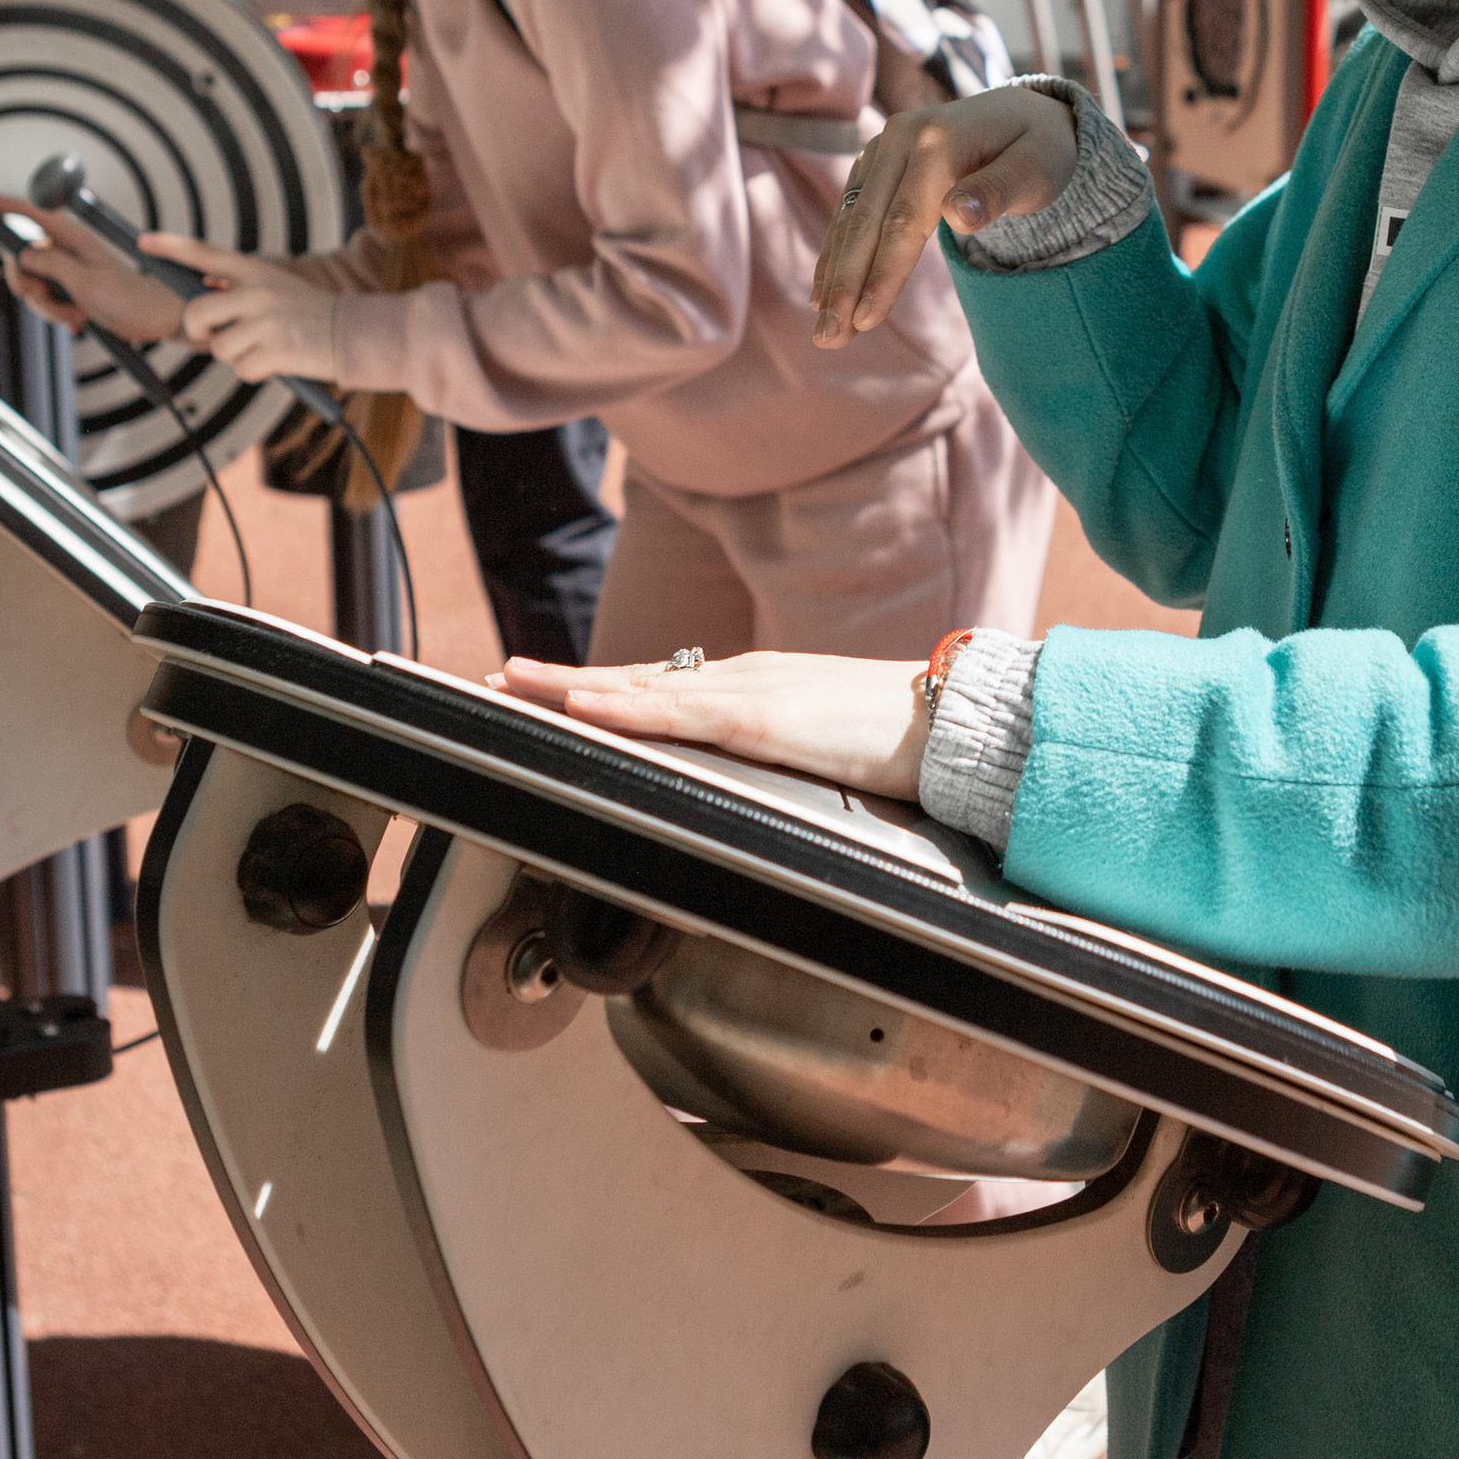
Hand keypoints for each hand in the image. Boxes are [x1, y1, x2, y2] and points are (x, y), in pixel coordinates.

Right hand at [0, 195, 190, 345]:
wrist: (155, 320)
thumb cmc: (130, 299)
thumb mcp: (87, 283)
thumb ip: (52, 265)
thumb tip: (23, 253)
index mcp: (73, 239)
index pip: (31, 213)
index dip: (4, 204)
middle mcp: (67, 250)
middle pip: (21, 259)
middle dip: (29, 287)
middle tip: (46, 301)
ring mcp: (67, 270)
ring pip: (32, 285)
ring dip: (48, 307)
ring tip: (76, 317)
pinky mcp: (70, 290)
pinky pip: (46, 300)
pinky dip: (56, 314)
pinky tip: (78, 322)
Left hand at [143, 235, 340, 386]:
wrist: (359, 334)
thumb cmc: (313, 315)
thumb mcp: (279, 287)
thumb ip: (242, 286)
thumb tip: (205, 282)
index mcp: (258, 271)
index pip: (206, 253)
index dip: (171, 246)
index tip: (142, 242)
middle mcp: (260, 291)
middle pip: (197, 313)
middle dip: (201, 332)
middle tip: (220, 337)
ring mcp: (269, 320)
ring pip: (220, 347)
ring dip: (237, 357)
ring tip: (265, 349)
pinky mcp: (278, 349)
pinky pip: (242, 369)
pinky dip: (255, 372)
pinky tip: (276, 363)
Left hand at [498, 649, 932, 798]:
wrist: (959, 723)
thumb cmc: (903, 742)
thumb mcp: (825, 748)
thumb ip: (782, 756)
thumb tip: (749, 782)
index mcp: (757, 690)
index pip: (663, 686)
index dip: (603, 687)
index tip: (552, 688)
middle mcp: (744, 680)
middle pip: (635, 678)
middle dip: (564, 680)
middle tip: (499, 676)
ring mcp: (752, 694)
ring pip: (642, 687)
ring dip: (573, 685)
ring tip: (514, 682)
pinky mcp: (766, 718)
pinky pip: (680, 713)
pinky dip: (626, 707)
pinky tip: (585, 705)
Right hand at [810, 89, 1079, 346]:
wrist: (1024, 113)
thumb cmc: (1039, 148)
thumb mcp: (1037, 168)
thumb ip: (998, 190)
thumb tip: (957, 214)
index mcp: (938, 139)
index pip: (904, 220)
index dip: (884, 272)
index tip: (866, 321)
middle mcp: (901, 136)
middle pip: (866, 221)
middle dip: (846, 284)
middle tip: (829, 339)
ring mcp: (883, 147)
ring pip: (850, 219)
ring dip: (834, 276)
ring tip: (824, 331)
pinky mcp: (876, 162)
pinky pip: (849, 212)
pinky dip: (836, 253)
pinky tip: (824, 292)